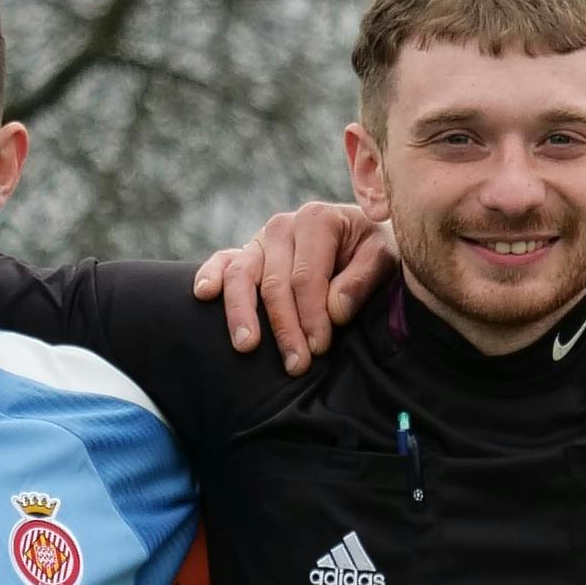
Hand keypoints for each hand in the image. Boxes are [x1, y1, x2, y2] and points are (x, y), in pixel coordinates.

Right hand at [189, 198, 392, 369]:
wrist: (362, 239)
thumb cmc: (372, 252)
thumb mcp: (382, 258)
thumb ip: (362, 280)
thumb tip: (335, 310)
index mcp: (317, 220)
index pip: (306, 277)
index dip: (311, 316)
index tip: (318, 349)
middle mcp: (283, 226)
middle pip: (274, 284)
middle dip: (285, 328)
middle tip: (296, 365)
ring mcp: (261, 240)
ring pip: (242, 276)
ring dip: (242, 314)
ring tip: (247, 346)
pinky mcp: (246, 253)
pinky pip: (222, 262)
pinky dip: (210, 275)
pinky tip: (203, 294)